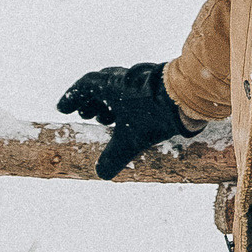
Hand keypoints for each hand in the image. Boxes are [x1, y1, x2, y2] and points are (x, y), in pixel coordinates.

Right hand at [58, 61, 193, 179]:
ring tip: (108, 121)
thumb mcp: (130, 141)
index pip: (84, 86)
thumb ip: (113, 158)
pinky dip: (126, 105)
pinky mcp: (157, 84)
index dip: (72, 98)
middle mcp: (124, 78)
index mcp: (111, 85)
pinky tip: (132, 120)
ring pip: (119, 89)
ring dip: (109, 103)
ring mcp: (142, 79)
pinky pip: (133, 92)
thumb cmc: (154, 114)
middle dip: (91, 102)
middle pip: (100, 86)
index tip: (63, 109)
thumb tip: (100, 173)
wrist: (188, 98)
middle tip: (86, 116)